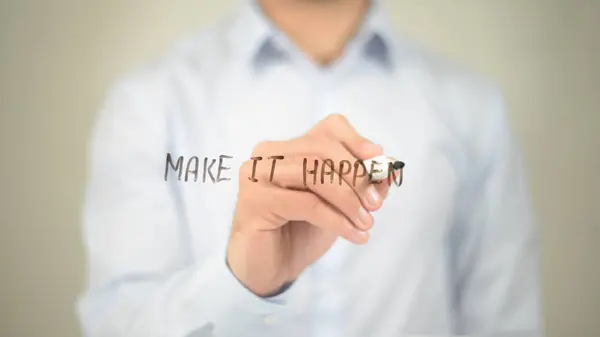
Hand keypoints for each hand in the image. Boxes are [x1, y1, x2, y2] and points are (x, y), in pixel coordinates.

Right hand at [226, 114, 393, 296]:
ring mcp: (257, 175)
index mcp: (289, 148)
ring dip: (348, 199)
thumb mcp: (339, 205)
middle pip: (321, 148)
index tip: (379, 160)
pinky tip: (354, 235)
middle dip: (355, 175)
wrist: (271, 269)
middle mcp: (269, 154)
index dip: (356, 140)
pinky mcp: (255, 201)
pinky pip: (306, 203)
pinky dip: (337, 219)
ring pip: (313, 171)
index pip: (327, 128)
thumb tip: (388, 168)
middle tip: (375, 204)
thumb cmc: (301, 232)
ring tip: (366, 222)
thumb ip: (361, 184)